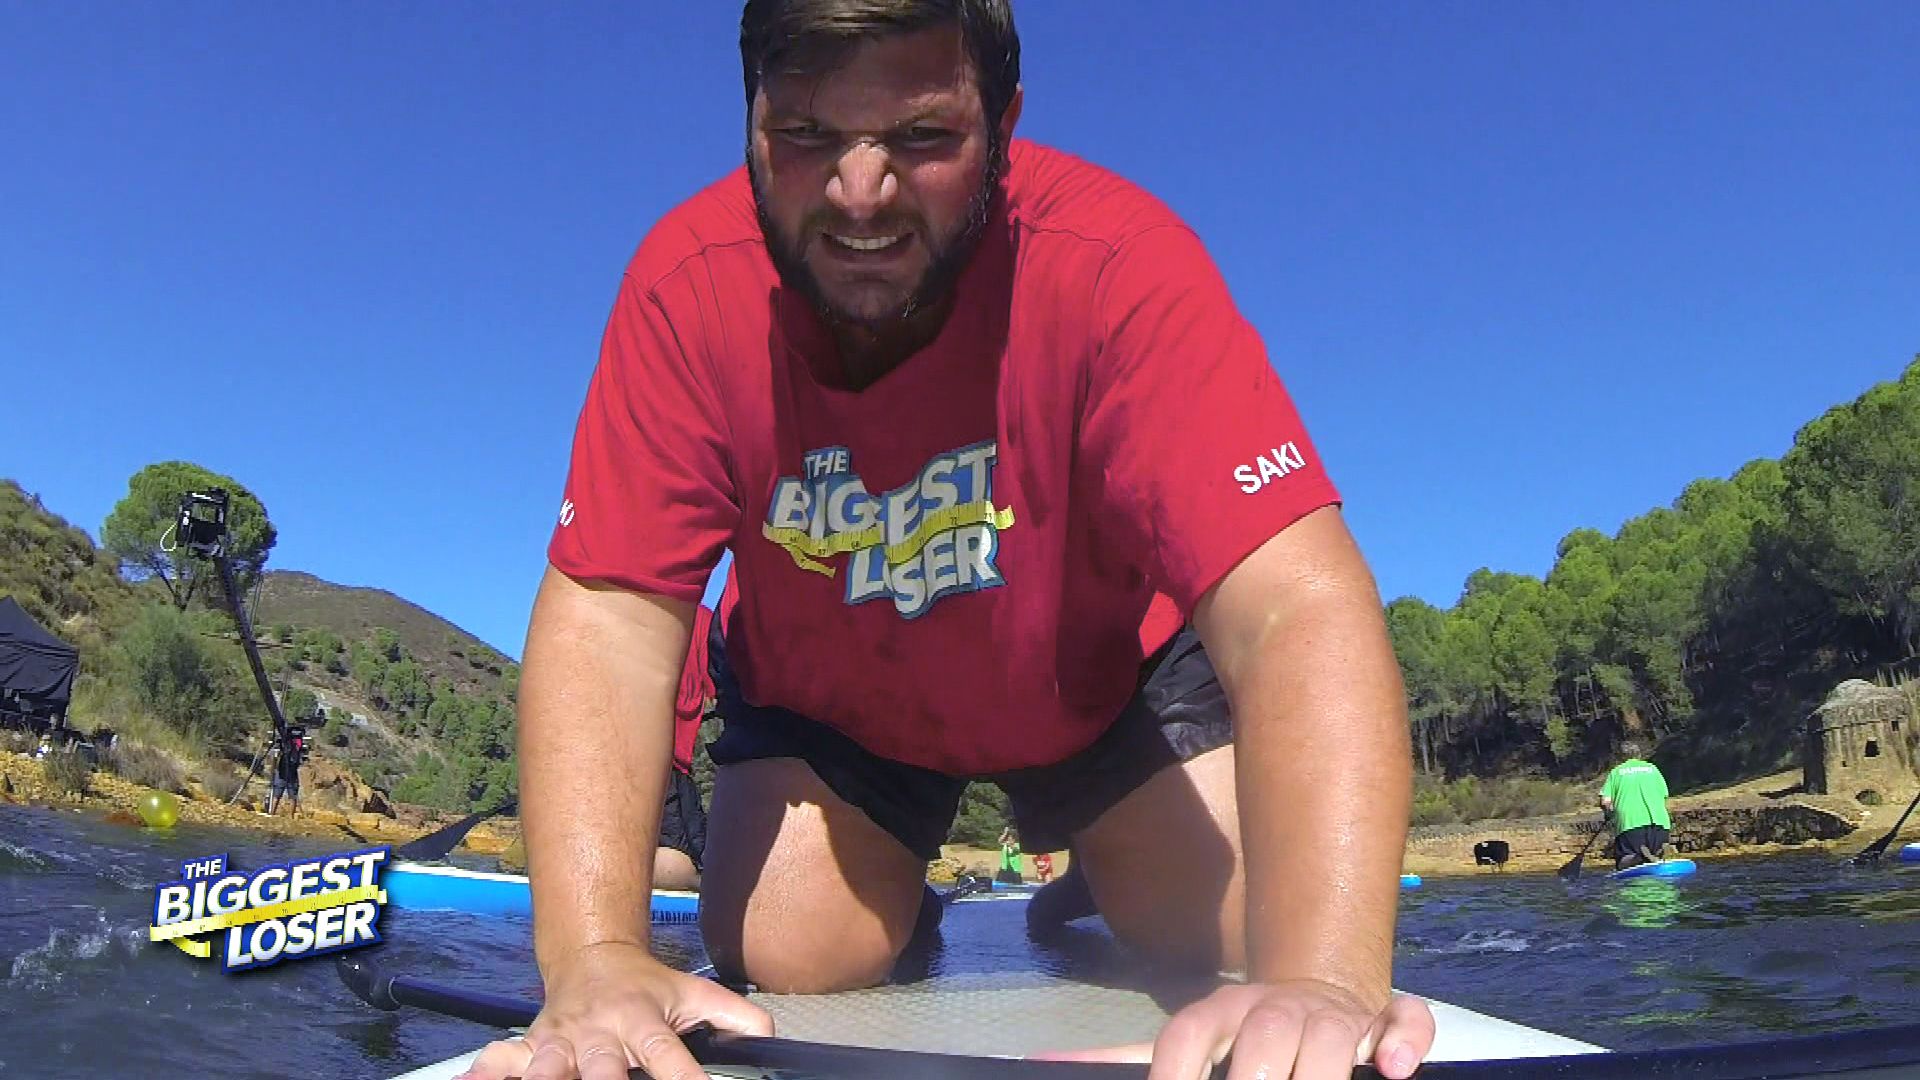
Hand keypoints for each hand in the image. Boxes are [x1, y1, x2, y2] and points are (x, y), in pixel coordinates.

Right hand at [458, 941, 772, 1079]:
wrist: (592, 957)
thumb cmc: (649, 986)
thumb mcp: (696, 993)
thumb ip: (736, 1017)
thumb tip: (770, 1038)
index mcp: (643, 1019)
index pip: (666, 1056)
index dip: (679, 1079)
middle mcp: (600, 1031)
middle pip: (601, 1068)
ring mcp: (562, 1039)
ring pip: (550, 1068)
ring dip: (549, 1078)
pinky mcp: (531, 1045)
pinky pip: (503, 1062)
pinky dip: (490, 1071)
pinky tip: (473, 1078)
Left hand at [1040, 979, 1433, 1078]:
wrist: (1317, 986)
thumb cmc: (1240, 1031)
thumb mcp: (1186, 1039)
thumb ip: (1122, 1054)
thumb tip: (1043, 1064)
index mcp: (1219, 1013)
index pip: (1188, 1035)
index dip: (1174, 1070)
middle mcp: (1272, 1010)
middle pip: (1264, 1038)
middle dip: (1256, 1078)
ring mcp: (1331, 1015)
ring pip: (1331, 1035)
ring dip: (1325, 1068)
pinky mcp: (1383, 1021)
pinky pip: (1403, 1021)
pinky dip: (1405, 1039)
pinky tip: (1394, 1070)